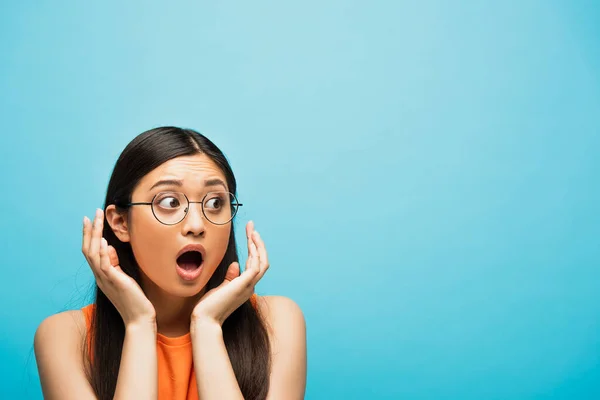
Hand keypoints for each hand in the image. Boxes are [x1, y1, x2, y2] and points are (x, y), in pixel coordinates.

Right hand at [82, 208, 155, 327]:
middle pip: (88, 250)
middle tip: (92, 214)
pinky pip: (105, 267)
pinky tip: (105, 243)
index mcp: (102, 275)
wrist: (139, 319)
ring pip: (94, 255)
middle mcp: (100, 276)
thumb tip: (109, 248)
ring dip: (95, 236)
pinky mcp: (115, 283)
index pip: (91, 251)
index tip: (91, 219)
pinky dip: (104, 254)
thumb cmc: (134, 299)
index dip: (90, 235)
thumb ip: (115, 264)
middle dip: (90, 231)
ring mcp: (106, 280)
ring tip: (97, 220)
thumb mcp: (123, 278)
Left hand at [191, 221, 268, 326]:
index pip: (254, 264)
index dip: (253, 249)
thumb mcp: (220, 288)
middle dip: (258, 243)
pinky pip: (256, 265)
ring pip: (262, 261)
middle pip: (262, 260)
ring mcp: (249, 286)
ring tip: (252, 231)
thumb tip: (235, 264)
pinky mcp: (244, 284)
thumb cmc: (209, 307)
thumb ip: (229, 277)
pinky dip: (255, 253)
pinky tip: (250, 242)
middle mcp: (250, 286)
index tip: (249, 234)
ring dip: (258, 245)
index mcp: (245, 287)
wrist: (205, 320)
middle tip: (252, 227)